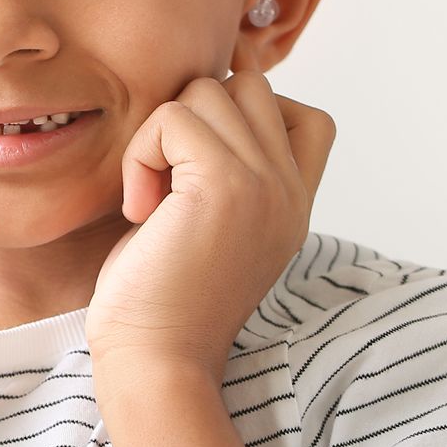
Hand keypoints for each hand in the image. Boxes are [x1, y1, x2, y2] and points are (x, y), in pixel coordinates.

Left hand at [85, 44, 335, 386]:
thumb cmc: (159, 299)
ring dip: (158, 136)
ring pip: (207, 91)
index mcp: (293, 203)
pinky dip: (140, 155)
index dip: (248, 113)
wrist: (156, 361)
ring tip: (151, 200)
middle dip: (192, 117)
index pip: (307, 116)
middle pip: (250, 85)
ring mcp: (265, 184)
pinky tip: (139, 210)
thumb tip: (199, 98)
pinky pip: (172, 116)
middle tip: (166, 182)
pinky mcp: (225, 184)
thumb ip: (223, 172)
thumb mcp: (209, 227)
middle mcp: (290, 191)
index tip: (193, 160)